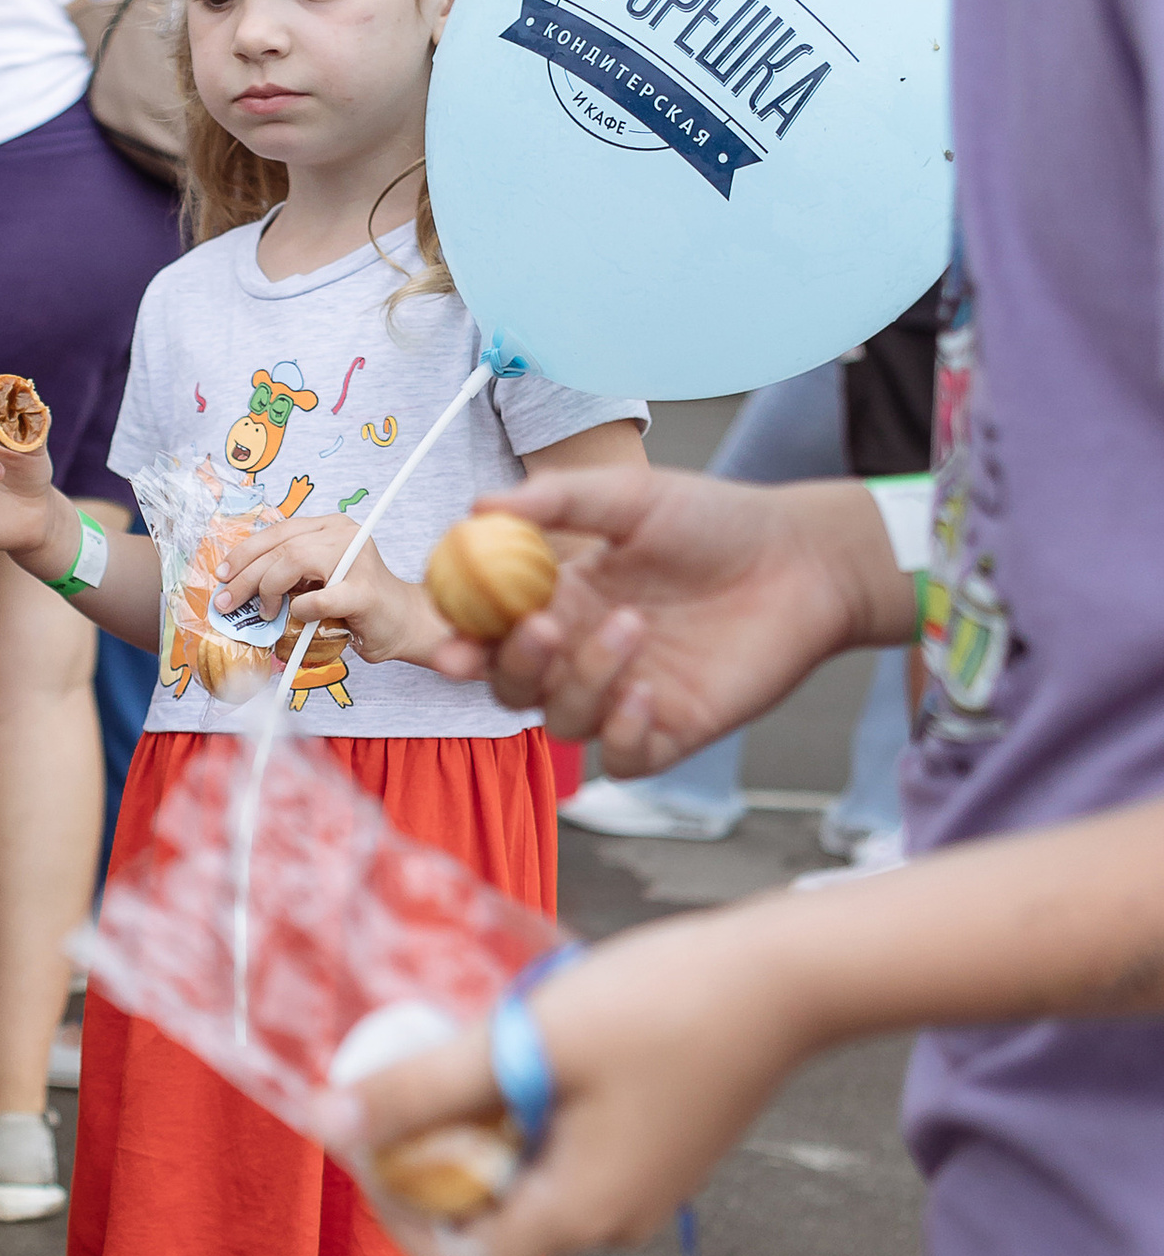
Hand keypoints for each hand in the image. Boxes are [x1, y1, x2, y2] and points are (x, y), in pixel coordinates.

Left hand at [213, 512, 445, 668]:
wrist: (403, 624)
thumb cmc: (355, 606)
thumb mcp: (317, 580)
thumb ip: (289, 574)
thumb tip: (238, 585)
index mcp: (331, 527)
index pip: (279, 531)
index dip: (245, 552)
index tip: (222, 573)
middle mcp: (345, 534)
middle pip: (282, 547)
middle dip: (246, 575)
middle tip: (226, 600)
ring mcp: (358, 559)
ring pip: (296, 561)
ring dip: (269, 589)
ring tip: (265, 612)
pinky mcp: (364, 591)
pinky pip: (319, 597)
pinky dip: (301, 609)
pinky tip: (298, 616)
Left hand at [340, 904, 816, 1255]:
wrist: (788, 976)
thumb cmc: (665, 1004)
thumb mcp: (523, 1041)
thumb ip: (422, 1088)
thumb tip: (331, 1124)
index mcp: (579, 1216)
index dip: (392, 1210)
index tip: (368, 1136)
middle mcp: (612, 1223)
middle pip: (486, 1222)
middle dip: (434, 1158)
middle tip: (414, 1077)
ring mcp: (641, 1191)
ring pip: (526, 1181)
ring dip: (481, 1127)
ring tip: (474, 1049)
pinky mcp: (658, 1153)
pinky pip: (567, 1153)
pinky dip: (529, 1113)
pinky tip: (530, 1046)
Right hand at [432, 473, 897, 773]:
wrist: (803, 559)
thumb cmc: (717, 521)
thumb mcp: (633, 496)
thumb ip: (559, 500)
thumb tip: (478, 506)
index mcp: (558, 600)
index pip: (487, 631)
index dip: (460, 638)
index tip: (452, 633)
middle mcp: (579, 653)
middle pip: (511, 685)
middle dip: (513, 664)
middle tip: (542, 628)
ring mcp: (620, 696)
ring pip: (561, 720)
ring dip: (583, 681)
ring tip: (634, 626)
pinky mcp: (668, 731)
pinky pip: (622, 758)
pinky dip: (622, 734)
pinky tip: (647, 693)